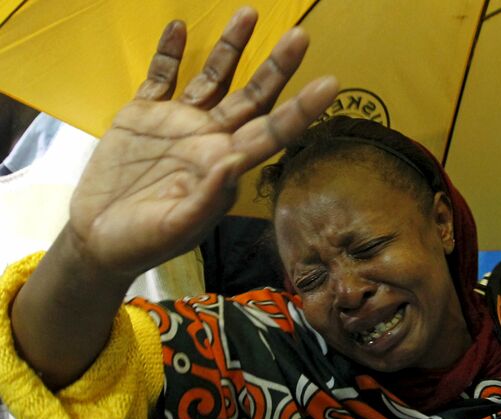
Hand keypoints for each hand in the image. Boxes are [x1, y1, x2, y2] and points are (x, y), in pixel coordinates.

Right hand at [66, 7, 338, 281]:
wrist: (99, 240)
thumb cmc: (142, 243)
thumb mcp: (175, 227)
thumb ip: (207, 198)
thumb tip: (234, 163)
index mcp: (224, 166)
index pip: (272, 132)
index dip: (300, 110)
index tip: (329, 85)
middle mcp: (209, 139)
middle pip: (252, 97)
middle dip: (276, 67)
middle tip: (300, 36)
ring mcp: (177, 124)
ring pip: (212, 78)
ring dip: (230, 47)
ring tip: (250, 14)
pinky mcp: (142, 116)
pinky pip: (160, 76)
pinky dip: (168, 52)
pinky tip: (177, 27)